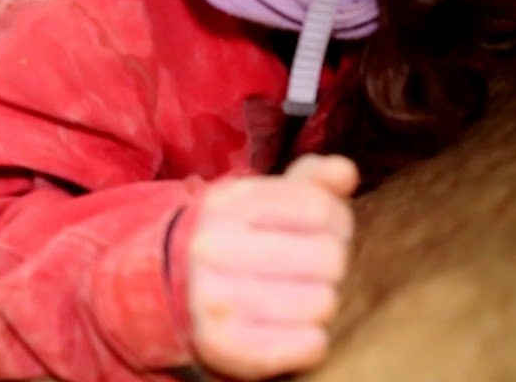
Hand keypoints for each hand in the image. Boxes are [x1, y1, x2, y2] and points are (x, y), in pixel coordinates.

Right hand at [188, 154, 358, 380]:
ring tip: (298, 295)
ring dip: (321, 301)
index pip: (319, 208)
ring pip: (322, 302)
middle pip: (327, 256)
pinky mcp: (223, 344)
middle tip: (312, 268)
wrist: (169, 288)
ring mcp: (214, 297)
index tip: (324, 231)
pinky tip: (292, 327)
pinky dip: (312, 340)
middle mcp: (213, 247)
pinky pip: (308, 345)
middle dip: (331, 264)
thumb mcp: (262, 200)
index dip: (337, 221)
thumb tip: (345, 171)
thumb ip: (309, 182)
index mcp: (226, 203)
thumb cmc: (235, 238)